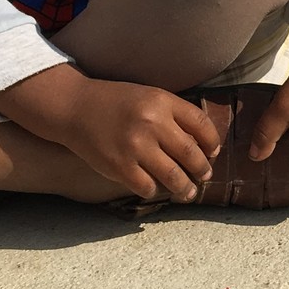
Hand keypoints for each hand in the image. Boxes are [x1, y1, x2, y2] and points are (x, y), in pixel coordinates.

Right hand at [0, 64, 219, 200]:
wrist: (75, 108)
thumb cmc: (117, 102)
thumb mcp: (149, 96)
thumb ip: (174, 113)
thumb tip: (203, 141)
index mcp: (162, 101)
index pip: (201, 124)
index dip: (212, 142)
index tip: (213, 152)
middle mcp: (152, 123)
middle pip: (191, 154)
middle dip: (202, 169)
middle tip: (205, 176)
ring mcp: (135, 146)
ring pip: (174, 176)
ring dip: (185, 188)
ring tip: (188, 192)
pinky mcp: (119, 166)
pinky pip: (147, 187)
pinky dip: (154, 190)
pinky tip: (154, 188)